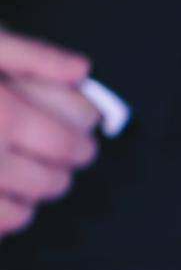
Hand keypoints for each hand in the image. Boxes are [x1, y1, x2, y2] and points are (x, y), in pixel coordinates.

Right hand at [0, 31, 99, 236]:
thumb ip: (31, 55)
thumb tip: (82, 70)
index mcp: (2, 113)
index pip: (65, 144)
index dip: (81, 145)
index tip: (84, 143)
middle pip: (49, 180)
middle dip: (63, 170)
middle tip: (65, 159)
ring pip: (23, 210)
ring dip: (36, 194)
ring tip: (34, 175)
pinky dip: (7, 215)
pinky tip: (6, 194)